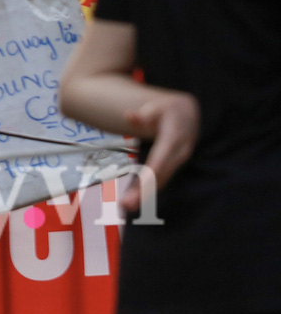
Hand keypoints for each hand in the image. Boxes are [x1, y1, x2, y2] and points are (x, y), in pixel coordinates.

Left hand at [122, 90, 200, 212]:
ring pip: (161, 180)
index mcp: (174, 139)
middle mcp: (178, 154)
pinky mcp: (173, 165)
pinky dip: (148, 190)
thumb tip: (129, 116)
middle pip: (160, 175)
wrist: (188, 113)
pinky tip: (134, 200)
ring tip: (126, 206)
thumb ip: (145, 113)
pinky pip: (161, 179)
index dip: (149, 175)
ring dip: (145, 195)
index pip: (160, 160)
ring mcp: (177, 161)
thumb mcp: (158, 107)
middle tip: (125, 205)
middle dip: (144, 191)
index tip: (138, 189)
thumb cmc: (169, 110)